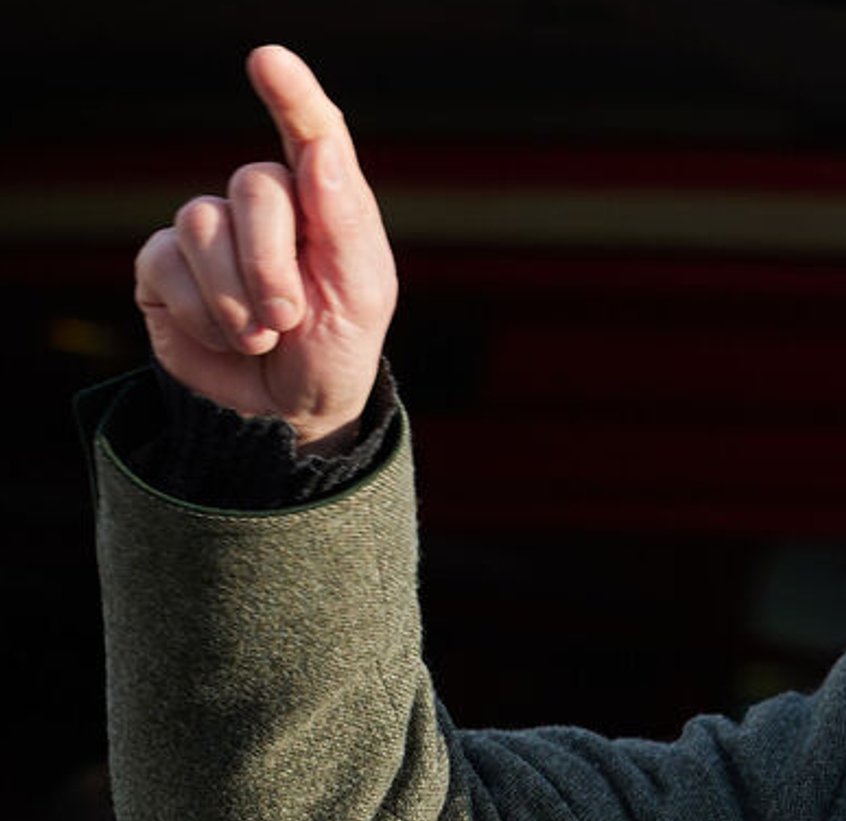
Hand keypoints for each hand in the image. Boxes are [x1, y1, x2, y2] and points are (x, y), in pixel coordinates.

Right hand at [134, 45, 396, 453]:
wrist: (287, 416)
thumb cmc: (336, 351)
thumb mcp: (361, 294)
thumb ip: (344, 220)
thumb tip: (321, 150)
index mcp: (324, 203)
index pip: (311, 134)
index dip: (292, 95)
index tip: (269, 59)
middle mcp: (265, 206)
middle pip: (254, 185)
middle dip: (272, 263)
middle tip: (289, 321)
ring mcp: (211, 232)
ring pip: (202, 221)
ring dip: (237, 296)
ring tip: (263, 337)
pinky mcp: (163, 265)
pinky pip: (166, 262)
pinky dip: (200, 313)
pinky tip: (224, 337)